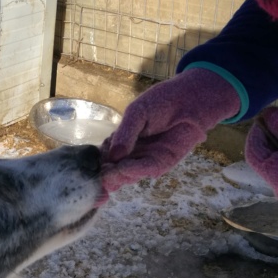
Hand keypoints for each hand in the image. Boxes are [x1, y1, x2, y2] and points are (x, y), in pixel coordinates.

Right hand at [100, 68, 239, 192]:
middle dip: (104, 177)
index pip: (103, 158)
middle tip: (98, 177)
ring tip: (109, 173)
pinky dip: (134, 171)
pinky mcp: (162, 164)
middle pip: (112, 171)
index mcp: (120, 142)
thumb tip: (112, 157)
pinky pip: (145, 170)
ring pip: (126, 175)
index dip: (94, 166)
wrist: (191, 99)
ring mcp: (145, 161)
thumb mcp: (137, 113)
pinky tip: (124, 168)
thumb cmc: (162, 102)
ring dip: (117, 176)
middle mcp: (130, 155)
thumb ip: (125, 134)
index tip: (86, 173)